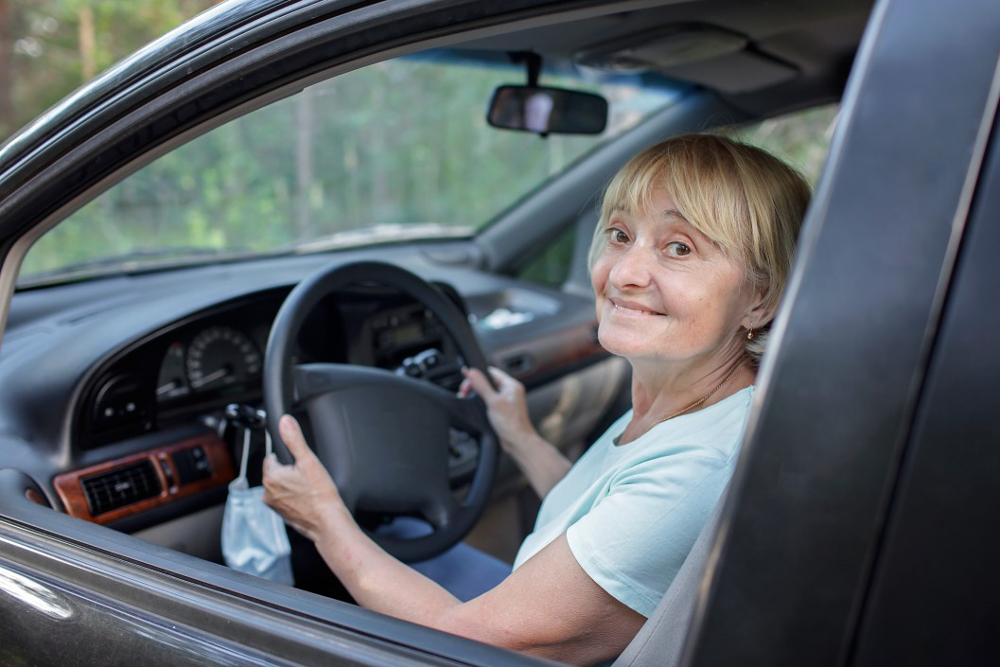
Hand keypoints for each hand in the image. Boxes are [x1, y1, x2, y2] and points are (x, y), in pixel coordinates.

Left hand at [262, 414, 346, 541]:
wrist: (328, 522)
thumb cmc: (320, 495)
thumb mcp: (309, 461)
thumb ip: (294, 439)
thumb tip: (285, 421)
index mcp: (271, 477)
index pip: (272, 458)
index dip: (288, 459)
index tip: (300, 465)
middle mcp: (267, 493)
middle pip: (277, 472)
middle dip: (289, 472)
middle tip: (307, 477)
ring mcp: (273, 505)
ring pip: (281, 486)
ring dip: (291, 485)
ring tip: (308, 489)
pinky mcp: (281, 515)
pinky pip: (284, 499)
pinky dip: (293, 497)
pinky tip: (307, 499)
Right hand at [458, 366, 536, 453]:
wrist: (517, 442)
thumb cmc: (512, 424)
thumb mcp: (493, 402)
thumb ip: (482, 386)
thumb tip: (472, 372)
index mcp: (511, 385)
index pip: (491, 372)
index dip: (478, 374)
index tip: (466, 377)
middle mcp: (509, 391)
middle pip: (487, 381)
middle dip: (474, 385)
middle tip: (464, 391)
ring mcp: (506, 401)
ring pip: (487, 392)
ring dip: (476, 394)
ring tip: (465, 397)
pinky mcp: (502, 410)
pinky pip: (488, 401)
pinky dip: (480, 402)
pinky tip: (473, 406)